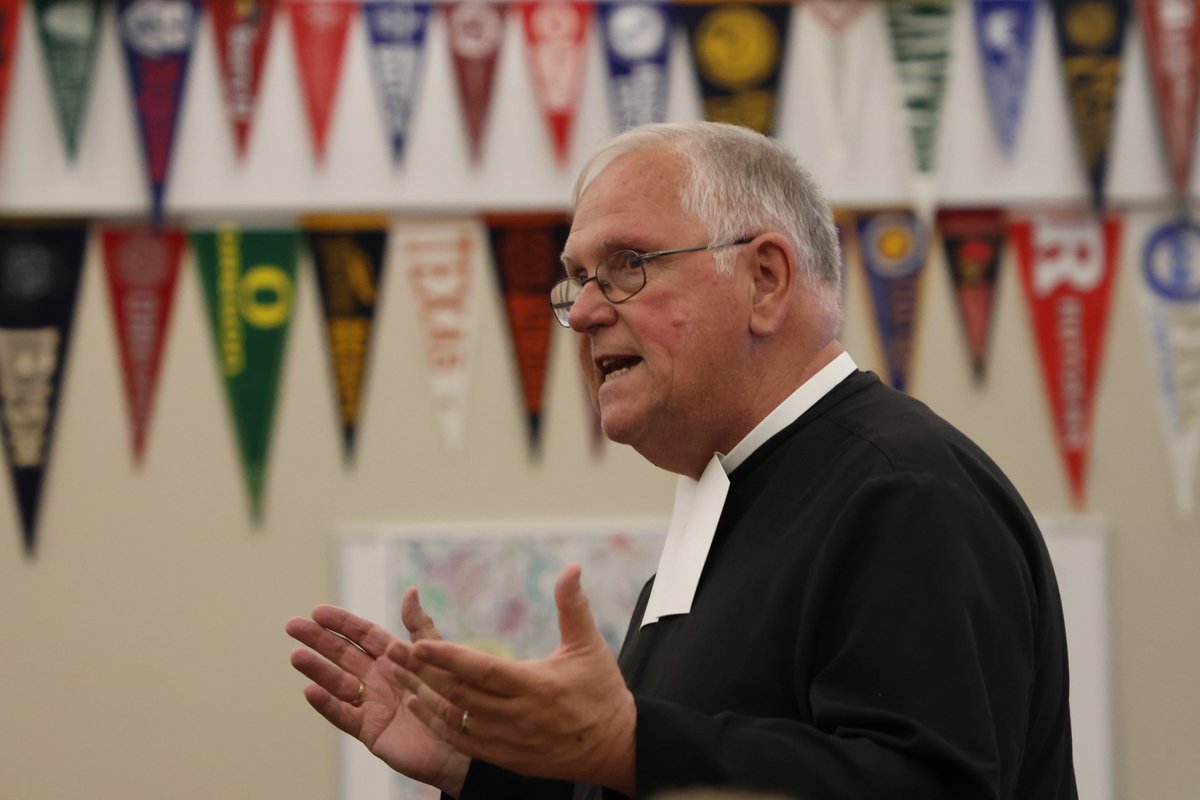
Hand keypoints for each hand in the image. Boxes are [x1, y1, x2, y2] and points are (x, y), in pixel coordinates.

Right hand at [286, 590, 470, 795]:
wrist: (466, 742)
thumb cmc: (455, 698)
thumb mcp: (437, 656)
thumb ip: (420, 627)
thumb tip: (411, 590)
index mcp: (395, 657)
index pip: (363, 635)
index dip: (341, 623)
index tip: (317, 611)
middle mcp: (379, 678)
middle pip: (343, 655)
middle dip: (319, 640)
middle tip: (293, 626)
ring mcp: (372, 704)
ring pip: (338, 683)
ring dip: (317, 669)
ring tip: (296, 655)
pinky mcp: (370, 730)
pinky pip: (344, 715)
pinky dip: (327, 704)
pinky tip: (310, 690)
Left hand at [387, 564, 636, 795]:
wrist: (615, 748)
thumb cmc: (602, 692)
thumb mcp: (589, 646)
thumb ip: (573, 606)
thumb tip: (571, 567)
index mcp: (536, 686)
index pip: (483, 670)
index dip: (448, 657)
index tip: (418, 643)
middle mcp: (518, 716)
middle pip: (459, 694)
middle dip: (423, 672)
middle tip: (393, 652)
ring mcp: (509, 740)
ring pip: (455, 719)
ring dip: (423, 696)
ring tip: (398, 673)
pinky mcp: (505, 757)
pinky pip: (462, 741)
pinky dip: (437, 723)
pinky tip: (418, 705)